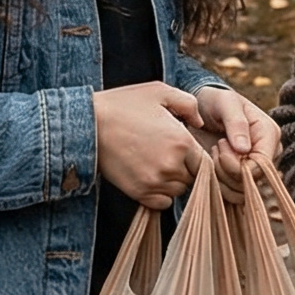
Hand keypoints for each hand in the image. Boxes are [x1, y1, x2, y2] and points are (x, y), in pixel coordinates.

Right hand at [93, 81, 205, 209]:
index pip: (206, 161)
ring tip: (156, 161)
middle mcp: (172, 166)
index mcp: (182, 142)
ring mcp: (155, 182)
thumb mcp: (159, 91)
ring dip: (173, 180)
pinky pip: (163, 203)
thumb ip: (188, 104)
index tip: (183, 145)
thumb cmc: (124, 104)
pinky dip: (161, 194)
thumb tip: (200, 123)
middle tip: (166, 151)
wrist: (88, 124)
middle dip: (185, 166)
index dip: (197, 154)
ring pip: (179, 190)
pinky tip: (150, 176)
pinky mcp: (139, 193)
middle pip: (194, 177)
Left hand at [191, 84, 279, 202]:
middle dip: (226, 169)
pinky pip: (234, 195)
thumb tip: (245, 150)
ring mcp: (256, 168)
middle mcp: (268, 154)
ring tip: (214, 153)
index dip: (237, 165)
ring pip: (242, 191)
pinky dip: (218, 184)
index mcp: (269, 134)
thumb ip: (236, 123)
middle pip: (251, 181)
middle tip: (215, 148)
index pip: (262, 166)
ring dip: (221, 176)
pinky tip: (212, 164)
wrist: (203, 108)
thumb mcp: (225, 103)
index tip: (220, 145)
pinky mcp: (242, 177)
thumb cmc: (216, 101)